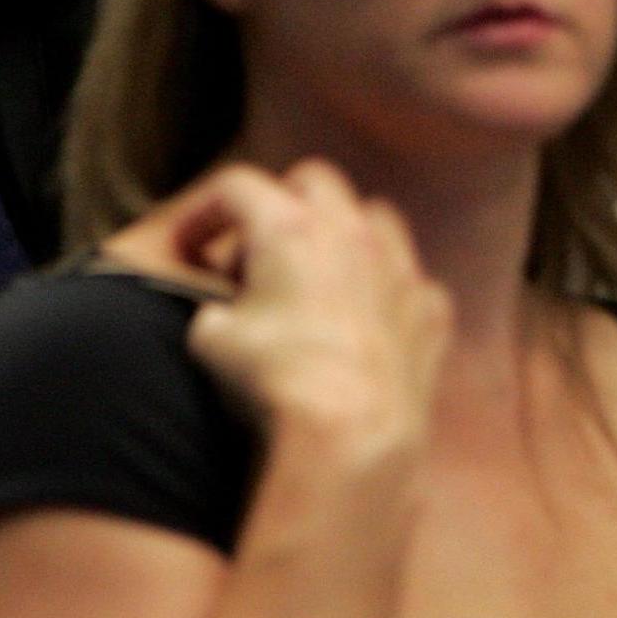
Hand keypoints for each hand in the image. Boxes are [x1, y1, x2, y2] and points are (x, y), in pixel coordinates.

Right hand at [162, 161, 450, 466]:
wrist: (351, 436)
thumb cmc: (272, 380)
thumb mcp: (209, 337)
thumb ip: (215, 305)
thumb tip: (227, 313)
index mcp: (287, 225)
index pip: (235, 186)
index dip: (202, 213)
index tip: (186, 248)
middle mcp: (349, 232)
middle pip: (313, 180)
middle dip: (280, 202)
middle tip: (255, 249)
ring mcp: (398, 268)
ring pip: (374, 216)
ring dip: (342, 232)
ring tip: (315, 274)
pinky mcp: (430, 312)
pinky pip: (410, 279)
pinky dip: (385, 289)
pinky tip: (363, 320)